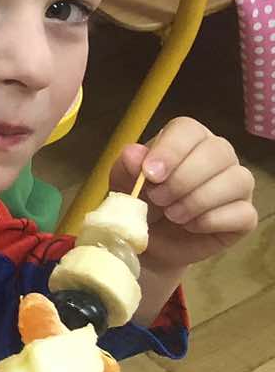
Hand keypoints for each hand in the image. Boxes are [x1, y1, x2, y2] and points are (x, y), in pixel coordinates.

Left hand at [118, 119, 257, 277]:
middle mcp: (219, 157)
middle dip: (183, 178)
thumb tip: (133, 153)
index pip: (188, 129)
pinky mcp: (245, 217)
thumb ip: (127, 167)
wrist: (151, 242)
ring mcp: (237, 186)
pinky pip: (243, 213)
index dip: (171, 150)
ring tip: (172, 214)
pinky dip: (212, 221)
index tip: (151, 174)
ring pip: (237, 180)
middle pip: (217, 151)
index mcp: (188, 140)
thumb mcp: (125, 184)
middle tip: (158, 199)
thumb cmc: (141, 203)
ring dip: (198, 200)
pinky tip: (190, 226)